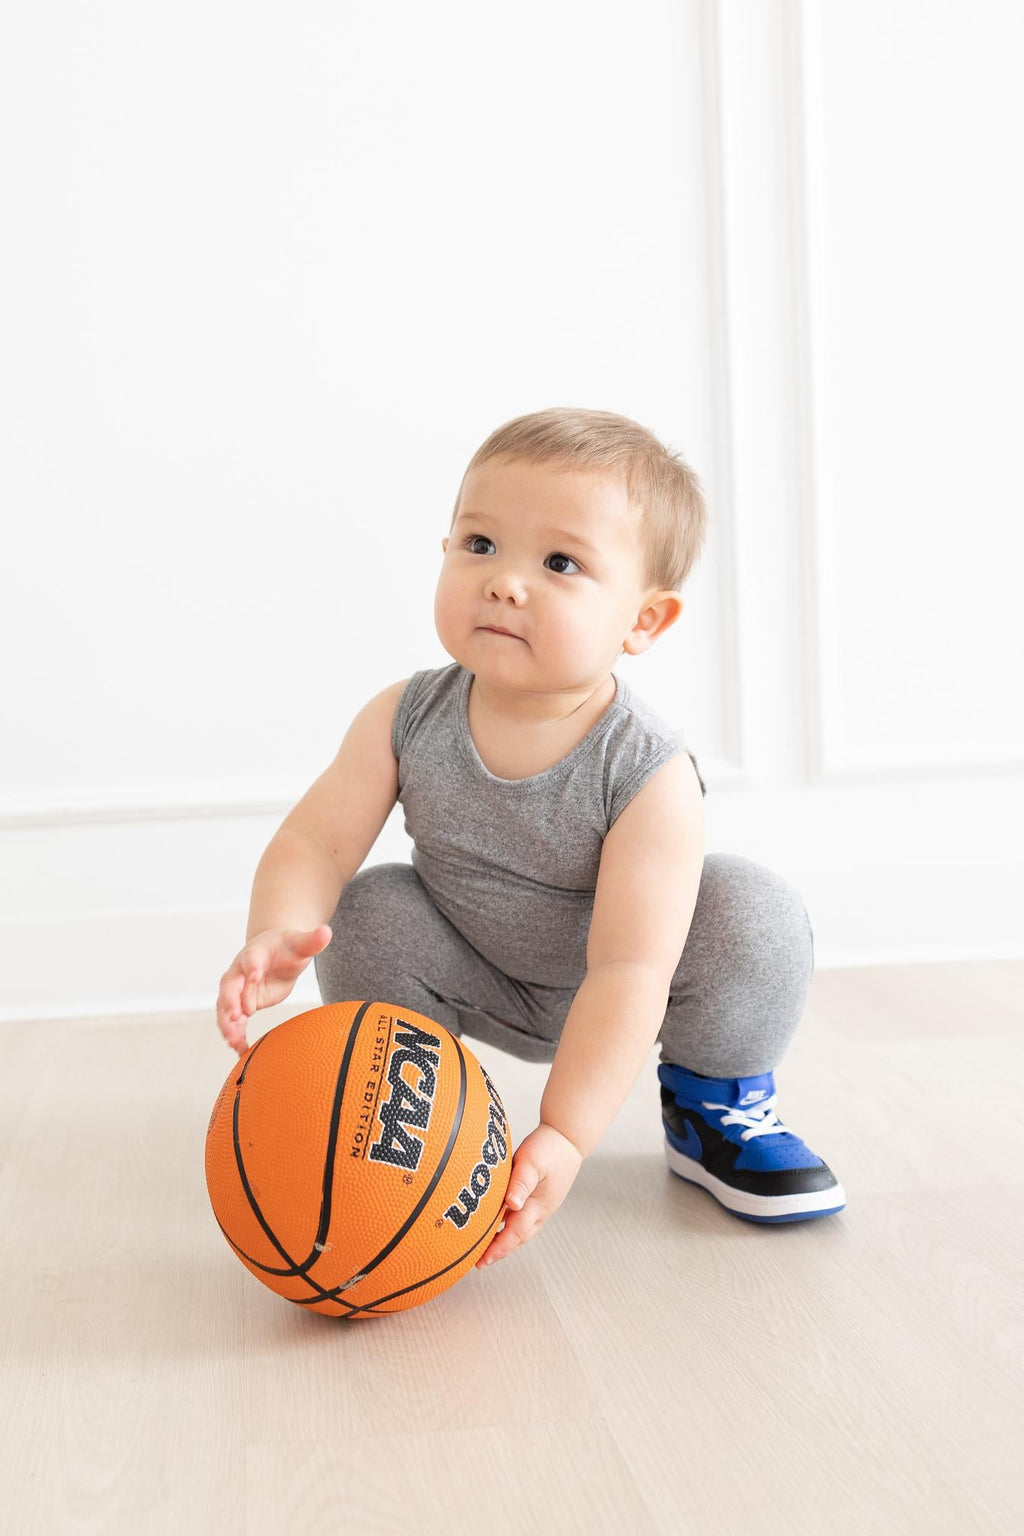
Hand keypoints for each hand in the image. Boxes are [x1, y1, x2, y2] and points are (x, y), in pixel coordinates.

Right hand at [216, 925, 332, 1055]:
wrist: (275, 953)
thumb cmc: (287, 947)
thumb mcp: (300, 944)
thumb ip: (312, 940)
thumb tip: (327, 931)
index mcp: (255, 953)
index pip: (251, 959)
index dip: (252, 966)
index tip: (254, 975)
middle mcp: (240, 972)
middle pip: (230, 985)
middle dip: (230, 1000)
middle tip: (235, 1016)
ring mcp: (238, 990)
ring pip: (226, 1007)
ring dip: (227, 1023)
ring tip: (233, 1040)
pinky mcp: (242, 1005)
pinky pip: (234, 1022)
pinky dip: (235, 1035)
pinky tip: (240, 1051)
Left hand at [476, 1121, 583, 1268]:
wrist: (568, 1138)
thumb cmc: (550, 1147)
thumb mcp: (532, 1162)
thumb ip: (521, 1183)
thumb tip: (511, 1204)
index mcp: (538, 1205)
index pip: (515, 1234)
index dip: (498, 1248)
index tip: (482, 1260)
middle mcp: (541, 1211)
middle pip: (518, 1238)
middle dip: (499, 1251)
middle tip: (480, 1262)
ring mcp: (542, 1206)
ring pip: (522, 1231)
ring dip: (506, 1242)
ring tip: (487, 1249)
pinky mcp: (540, 1199)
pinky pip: (524, 1220)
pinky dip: (511, 1228)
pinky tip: (499, 1225)